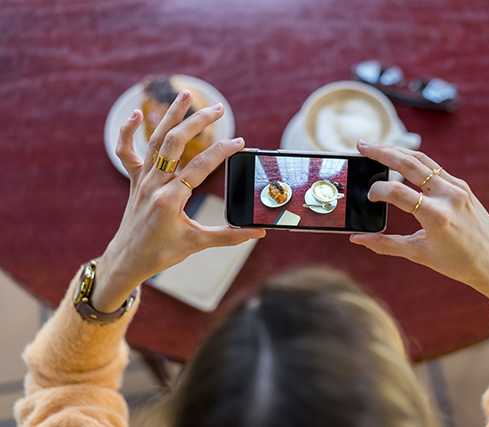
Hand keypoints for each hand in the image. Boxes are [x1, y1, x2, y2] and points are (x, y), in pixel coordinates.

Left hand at [91, 90, 264, 312]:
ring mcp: (143, 180)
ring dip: (170, 115)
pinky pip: (127, 152)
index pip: (201, 166)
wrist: (127, 260)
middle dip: (198, 121)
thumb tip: (259, 232)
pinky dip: (128, 132)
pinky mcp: (135, 181)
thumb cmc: (161, 254)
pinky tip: (137, 114)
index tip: (240, 142)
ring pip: (155, 140)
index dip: (222, 151)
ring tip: (186, 94)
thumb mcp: (197, 244)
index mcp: (171, 199)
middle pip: (175, 142)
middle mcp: (155, 184)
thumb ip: (230, 236)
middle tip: (219, 109)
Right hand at [350, 140, 488, 337]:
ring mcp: (458, 188)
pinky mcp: (462, 186)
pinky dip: (414, 161)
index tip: (369, 196)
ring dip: (398, 151)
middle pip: (410, 164)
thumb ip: (385, 244)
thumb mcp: (418, 254)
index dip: (378, 190)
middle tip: (362, 146)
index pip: (398, 192)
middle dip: (383, 152)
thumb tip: (357, 239)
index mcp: (437, 216)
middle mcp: (449, 196)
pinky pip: (434, 168)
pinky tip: (400, 160)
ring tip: (377, 148)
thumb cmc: (457, 262)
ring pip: (423, 160)